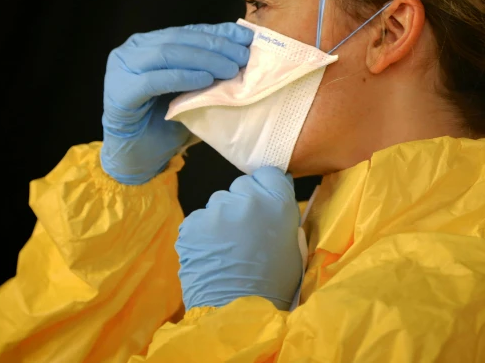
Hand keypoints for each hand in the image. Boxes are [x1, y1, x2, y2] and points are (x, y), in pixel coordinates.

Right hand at [100, 23, 252, 184]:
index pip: (188, 31)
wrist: (137, 157)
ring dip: (203, 59)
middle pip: (178, 38)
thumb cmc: (165, 122)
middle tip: (242, 56)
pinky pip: (154, 80)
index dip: (218, 32)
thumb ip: (206, 70)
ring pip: (167, 54)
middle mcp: (132, 50)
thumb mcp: (191, 91)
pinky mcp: (120, 92)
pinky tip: (205, 80)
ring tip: (230, 69)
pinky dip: (183, 78)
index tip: (245, 37)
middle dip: (215, 45)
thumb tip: (241, 55)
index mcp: (149, 44)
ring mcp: (122, 69)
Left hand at [176, 167, 302, 310]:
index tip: (262, 202)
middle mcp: (247, 199)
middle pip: (241, 186)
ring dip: (222, 218)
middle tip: (244, 231)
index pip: (268, 173)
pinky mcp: (192, 224)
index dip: (265, 187)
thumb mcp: (291, 246)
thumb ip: (280, 215)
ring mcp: (216, 210)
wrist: (236, 312)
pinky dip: (203, 234)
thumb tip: (271, 201)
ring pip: (218, 203)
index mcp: (277, 203)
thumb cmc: (272, 284)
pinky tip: (210, 255)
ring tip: (225, 248)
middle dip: (242, 203)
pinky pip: (199, 220)